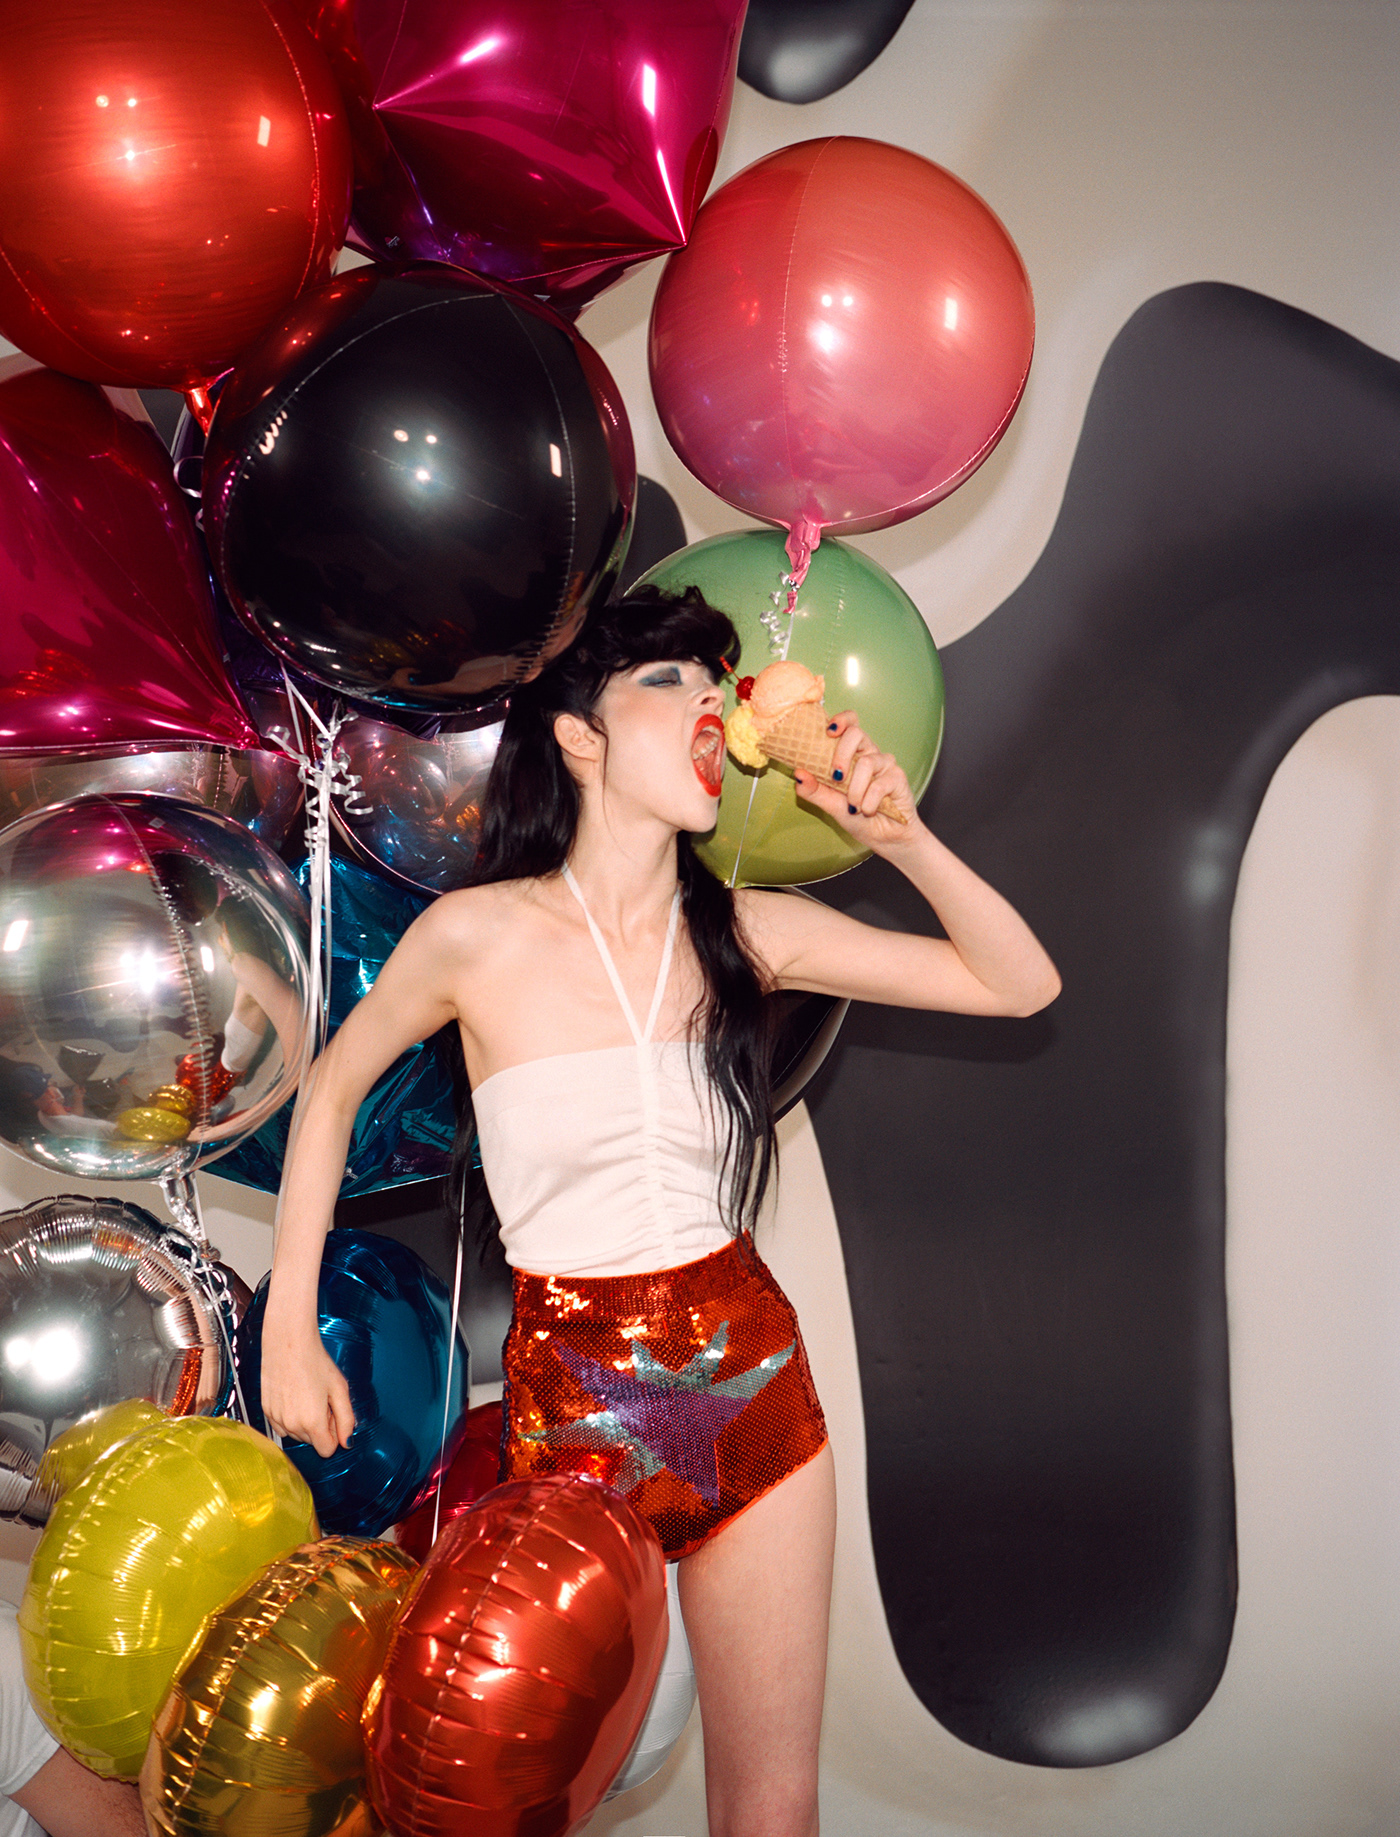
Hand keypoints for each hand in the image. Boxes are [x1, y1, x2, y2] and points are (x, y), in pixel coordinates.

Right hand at [260, 1326, 354, 1458]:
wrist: (289, 1342)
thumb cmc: (315, 1362)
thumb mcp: (340, 1389)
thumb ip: (347, 1419)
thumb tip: (347, 1442)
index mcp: (312, 1422)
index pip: (327, 1450)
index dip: (334, 1433)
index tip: (333, 1414)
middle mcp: (292, 1425)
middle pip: (312, 1441)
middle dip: (320, 1426)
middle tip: (321, 1399)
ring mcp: (276, 1418)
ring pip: (296, 1435)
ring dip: (305, 1422)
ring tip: (308, 1395)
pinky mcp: (266, 1410)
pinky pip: (282, 1426)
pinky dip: (290, 1417)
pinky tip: (294, 1396)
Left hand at [793, 710, 920, 848]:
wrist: (883, 838)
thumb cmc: (857, 817)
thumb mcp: (830, 805)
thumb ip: (814, 790)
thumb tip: (798, 773)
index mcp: (852, 754)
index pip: (849, 723)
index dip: (841, 720)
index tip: (829, 731)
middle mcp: (868, 754)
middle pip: (857, 733)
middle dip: (841, 754)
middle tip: (836, 777)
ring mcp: (884, 764)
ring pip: (866, 762)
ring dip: (855, 790)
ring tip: (854, 807)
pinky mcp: (897, 777)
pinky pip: (879, 784)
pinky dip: (868, 802)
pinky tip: (867, 810)